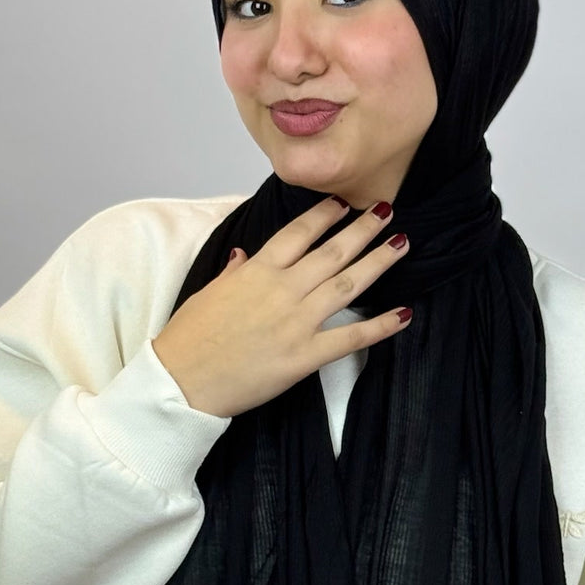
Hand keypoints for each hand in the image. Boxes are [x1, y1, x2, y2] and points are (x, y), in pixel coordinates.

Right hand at [150, 195, 411, 418]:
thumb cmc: (188, 340)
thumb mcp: (207, 292)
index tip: (343, 203)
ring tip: (400, 244)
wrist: (180, 381)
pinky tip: (403, 314)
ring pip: (347, 284)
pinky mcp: (304, 356)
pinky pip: (351, 338)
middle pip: (332, 252)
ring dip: (378, 262)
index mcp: (256, 272)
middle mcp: (281, 290)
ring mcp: (296, 322)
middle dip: (362, 229)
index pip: (298, 233)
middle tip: (387, 211)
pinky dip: (380, 326)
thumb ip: (232, 272)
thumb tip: (243, 256)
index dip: (325, 215)